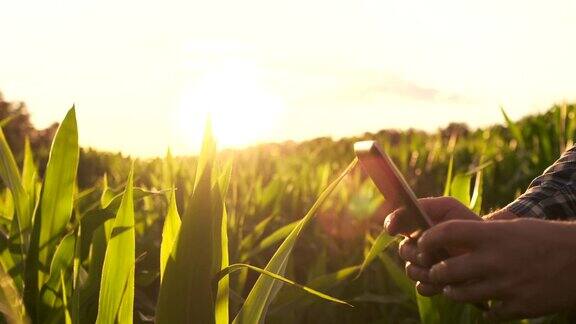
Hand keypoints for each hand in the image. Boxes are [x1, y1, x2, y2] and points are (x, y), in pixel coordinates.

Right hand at [384, 197, 482, 295]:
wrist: (487, 248)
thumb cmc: (467, 223)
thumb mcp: (447, 207)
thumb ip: (424, 205)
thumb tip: (401, 212)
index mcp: (416, 226)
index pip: (395, 223)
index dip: (390, 225)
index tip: (392, 230)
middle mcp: (416, 246)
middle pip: (403, 251)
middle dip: (414, 253)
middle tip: (429, 254)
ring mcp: (424, 266)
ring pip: (410, 270)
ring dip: (424, 270)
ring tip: (442, 267)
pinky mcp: (433, 284)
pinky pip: (421, 287)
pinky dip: (431, 285)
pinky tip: (444, 282)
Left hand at [419, 218, 575, 319]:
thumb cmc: (543, 239)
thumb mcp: (510, 229)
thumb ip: (480, 236)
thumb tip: (445, 239)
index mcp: (492, 235)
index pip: (445, 233)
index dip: (428, 240)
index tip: (423, 245)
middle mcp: (495, 260)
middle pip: (444, 271)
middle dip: (434, 273)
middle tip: (435, 271)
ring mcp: (506, 286)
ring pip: (460, 294)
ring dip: (452, 291)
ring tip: (454, 286)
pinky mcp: (518, 308)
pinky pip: (487, 313)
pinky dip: (484, 308)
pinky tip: (488, 300)